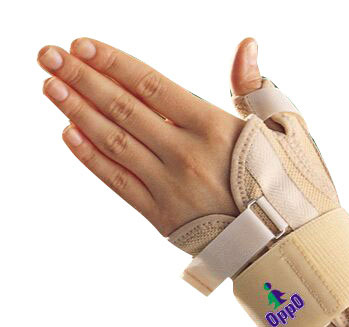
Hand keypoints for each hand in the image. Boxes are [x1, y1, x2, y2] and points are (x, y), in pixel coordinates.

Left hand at [38, 38, 261, 235]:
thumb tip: (245, 44)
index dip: (113, 63)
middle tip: (47, 55)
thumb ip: (254, 86)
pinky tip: (69, 133)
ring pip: (114, 142)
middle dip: (82, 78)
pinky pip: (118, 182)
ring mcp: (169, 186)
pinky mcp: (161, 215)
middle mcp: (185, 154)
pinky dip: (91, 157)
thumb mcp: (281, 128)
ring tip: (50, 87)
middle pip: (123, 108)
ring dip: (77, 112)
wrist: (281, 242)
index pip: (151, 85)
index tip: (81, 45)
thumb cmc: (283, 183)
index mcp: (213, 126)